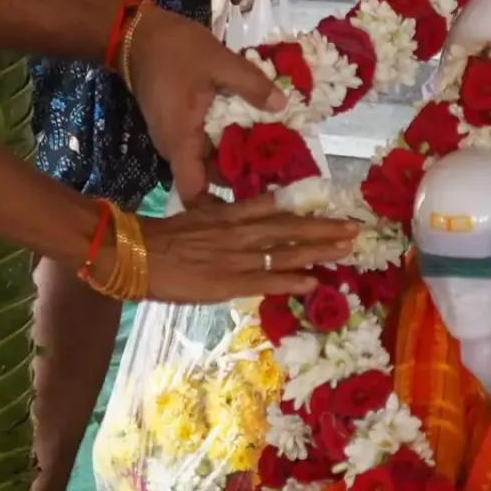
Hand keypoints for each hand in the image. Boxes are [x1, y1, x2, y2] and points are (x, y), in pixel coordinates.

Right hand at [127, 6, 283, 204]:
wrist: (137, 34)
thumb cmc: (176, 50)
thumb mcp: (219, 62)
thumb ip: (251, 85)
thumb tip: (282, 106)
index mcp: (182, 141)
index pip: (194, 194)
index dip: (220, 208)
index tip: (255, 200)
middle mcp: (174, 147)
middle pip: (208, 178)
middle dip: (241, 175)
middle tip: (279, 167)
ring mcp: (174, 136)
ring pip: (207, 159)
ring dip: (235, 154)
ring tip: (272, 145)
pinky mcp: (176, 124)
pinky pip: (202, 143)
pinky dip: (225, 139)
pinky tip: (249, 125)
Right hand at [142, 198, 355, 300]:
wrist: (135, 253)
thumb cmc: (161, 237)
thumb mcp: (196, 215)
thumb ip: (221, 216)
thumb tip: (240, 216)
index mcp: (229, 214)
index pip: (275, 208)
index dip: (305, 209)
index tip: (331, 207)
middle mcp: (239, 231)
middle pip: (289, 227)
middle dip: (324, 228)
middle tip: (355, 228)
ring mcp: (237, 257)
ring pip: (286, 250)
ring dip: (319, 250)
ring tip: (346, 250)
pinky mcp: (229, 282)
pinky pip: (267, 280)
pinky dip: (292, 280)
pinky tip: (315, 282)